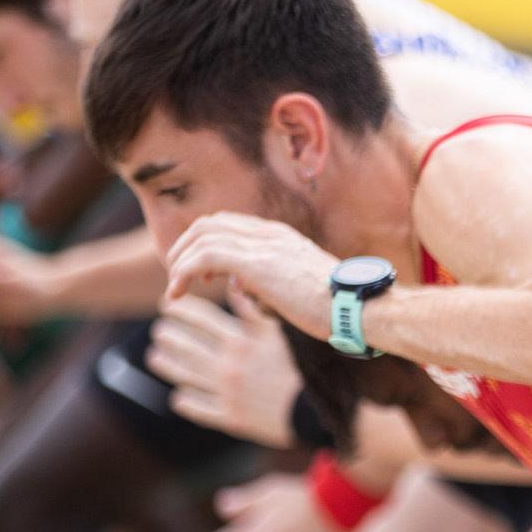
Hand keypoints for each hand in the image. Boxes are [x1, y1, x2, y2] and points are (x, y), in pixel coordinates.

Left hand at [147, 290, 303, 447]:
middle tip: (159, 330)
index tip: (168, 304)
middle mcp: (228, 367)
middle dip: (170, 336)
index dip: (182, 310)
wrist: (318, 409)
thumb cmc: (306, 364)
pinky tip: (178, 398)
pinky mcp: (232, 418)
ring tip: (155, 357)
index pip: (201, 320)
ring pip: (187, 377)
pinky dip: (187, 402)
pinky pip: (201, 409)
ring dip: (168, 366)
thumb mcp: (282, 332)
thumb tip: (233, 284)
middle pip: (188, 347)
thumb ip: (254, 310)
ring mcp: (227, 394)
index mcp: (240, 342)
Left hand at [165, 212, 338, 341]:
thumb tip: (245, 286)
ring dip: (179, 261)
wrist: (357, 307)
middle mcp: (269, 233)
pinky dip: (183, 271)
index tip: (200, 274)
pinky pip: (204, 256)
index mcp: (280, 236)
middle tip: (178, 278)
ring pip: (201, 236)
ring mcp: (263, 245)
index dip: (204, 244)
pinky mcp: (255, 263)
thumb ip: (270, 279)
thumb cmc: (336, 306)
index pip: (228, 224)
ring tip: (175, 289)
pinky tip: (179, 292)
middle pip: (209, 224)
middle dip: (184, 248)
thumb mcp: (298, 285)